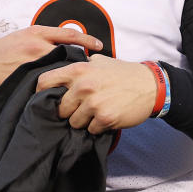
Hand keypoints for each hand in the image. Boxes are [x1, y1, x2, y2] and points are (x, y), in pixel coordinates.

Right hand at [0, 26, 102, 91]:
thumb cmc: (7, 48)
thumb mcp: (26, 34)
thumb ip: (48, 36)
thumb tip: (74, 43)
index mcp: (38, 32)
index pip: (69, 34)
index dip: (88, 39)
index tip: (100, 46)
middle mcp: (36, 46)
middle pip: (68, 55)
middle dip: (81, 63)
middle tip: (93, 70)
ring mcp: (31, 64)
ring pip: (60, 71)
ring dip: (71, 77)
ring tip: (81, 83)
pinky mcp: (26, 79)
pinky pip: (47, 85)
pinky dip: (56, 88)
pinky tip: (65, 93)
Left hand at [35, 56, 155, 134]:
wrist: (150, 86)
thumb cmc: (123, 74)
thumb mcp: (99, 62)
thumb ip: (79, 66)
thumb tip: (60, 76)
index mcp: (79, 70)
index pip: (45, 82)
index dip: (42, 94)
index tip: (48, 100)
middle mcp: (84, 86)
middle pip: (60, 109)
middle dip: (69, 111)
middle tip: (82, 108)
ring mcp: (94, 103)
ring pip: (74, 122)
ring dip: (84, 121)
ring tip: (97, 111)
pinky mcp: (105, 118)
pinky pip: (90, 130)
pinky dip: (97, 127)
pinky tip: (107, 116)